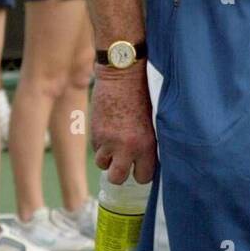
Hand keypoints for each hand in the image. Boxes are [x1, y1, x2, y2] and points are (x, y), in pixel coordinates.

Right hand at [90, 63, 155, 186]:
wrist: (123, 72)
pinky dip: (100, 144)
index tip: (140, 166)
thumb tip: (149, 159)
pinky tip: (109, 130)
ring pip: (103, 164)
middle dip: (120, 172)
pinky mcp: (95, 132)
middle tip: (124, 162)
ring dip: (108, 158)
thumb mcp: (154, 120)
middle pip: (118, 178)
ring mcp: (108, 141)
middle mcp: (126, 147)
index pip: (143, 176)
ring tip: (115, 145)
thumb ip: (151, 142)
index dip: (141, 172)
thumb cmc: (145, 92)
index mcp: (147, 144)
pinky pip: (96, 148)